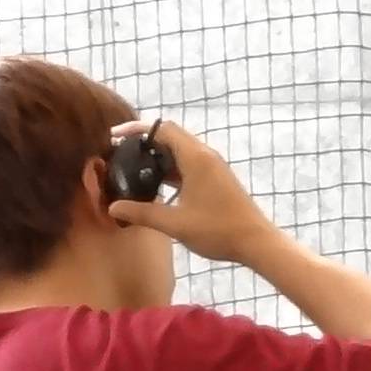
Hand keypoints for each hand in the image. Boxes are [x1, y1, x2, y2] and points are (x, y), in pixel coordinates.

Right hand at [106, 117, 277, 267]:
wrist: (257, 242)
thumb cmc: (218, 231)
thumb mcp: (176, 224)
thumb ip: (142, 213)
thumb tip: (113, 208)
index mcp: (196, 157)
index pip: (162, 128)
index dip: (136, 128)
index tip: (115, 136)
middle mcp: (206, 155)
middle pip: (171, 136)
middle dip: (145, 142)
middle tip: (122, 154)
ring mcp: (214, 167)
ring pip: (181, 151)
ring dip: (160, 157)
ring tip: (136, 171)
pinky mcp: (218, 179)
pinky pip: (191, 164)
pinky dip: (173, 169)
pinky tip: (160, 187)